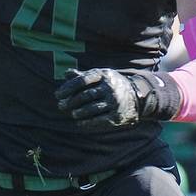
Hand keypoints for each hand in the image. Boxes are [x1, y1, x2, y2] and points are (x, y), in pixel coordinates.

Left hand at [55, 68, 181, 127]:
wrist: (138, 96)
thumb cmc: (113, 85)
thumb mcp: (101, 76)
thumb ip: (84, 76)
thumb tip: (66, 73)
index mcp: (104, 75)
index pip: (82, 80)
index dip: (67, 88)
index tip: (58, 95)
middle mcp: (110, 87)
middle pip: (85, 95)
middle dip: (70, 102)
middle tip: (61, 106)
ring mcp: (114, 102)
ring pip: (91, 108)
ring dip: (78, 112)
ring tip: (72, 114)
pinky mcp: (117, 115)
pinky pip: (99, 120)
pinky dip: (87, 122)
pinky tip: (80, 123)